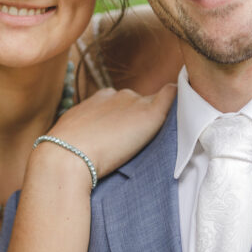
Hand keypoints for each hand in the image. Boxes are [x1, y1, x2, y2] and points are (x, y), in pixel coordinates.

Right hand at [42, 83, 176, 178]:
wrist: (68, 156)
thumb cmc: (66, 152)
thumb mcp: (74, 132)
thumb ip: (87, 130)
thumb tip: (91, 140)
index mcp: (99, 98)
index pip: (121, 103)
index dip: (125, 119)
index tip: (125, 135)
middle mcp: (118, 95)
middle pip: (138, 103)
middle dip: (140, 118)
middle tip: (138, 142)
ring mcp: (134, 102)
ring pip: (154, 105)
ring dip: (156, 117)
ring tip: (157, 137)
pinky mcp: (149, 113)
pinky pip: (170, 96)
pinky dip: (178, 99)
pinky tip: (185, 107)